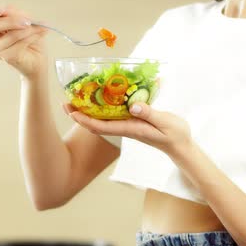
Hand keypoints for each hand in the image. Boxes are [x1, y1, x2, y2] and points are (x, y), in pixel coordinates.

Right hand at [0, 5, 48, 79]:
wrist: (37, 58)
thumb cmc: (28, 38)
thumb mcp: (22, 20)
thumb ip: (14, 14)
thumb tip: (8, 10)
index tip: (1, 11)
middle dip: (11, 21)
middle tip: (28, 20)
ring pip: (10, 35)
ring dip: (27, 30)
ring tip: (39, 28)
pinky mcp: (7, 58)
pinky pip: (19, 44)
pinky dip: (31, 37)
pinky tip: (39, 35)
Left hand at [63, 102, 196, 156]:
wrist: (181, 146)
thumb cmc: (175, 135)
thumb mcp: (165, 122)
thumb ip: (150, 114)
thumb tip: (132, 106)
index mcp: (130, 128)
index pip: (102, 126)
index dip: (85, 119)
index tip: (72, 112)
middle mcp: (125, 128)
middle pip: (96, 123)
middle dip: (80, 114)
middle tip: (65, 102)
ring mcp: (127, 126)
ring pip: (102, 120)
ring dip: (87, 111)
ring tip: (75, 98)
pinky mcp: (132, 122)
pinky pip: (111, 116)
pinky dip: (101, 108)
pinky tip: (98, 99)